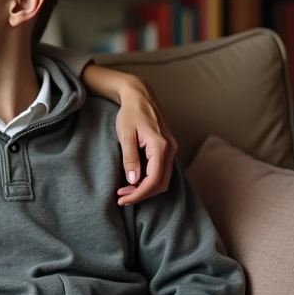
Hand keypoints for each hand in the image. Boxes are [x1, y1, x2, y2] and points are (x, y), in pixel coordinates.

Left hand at [113, 79, 177, 206]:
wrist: (140, 96)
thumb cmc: (130, 113)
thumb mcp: (125, 135)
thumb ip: (130, 158)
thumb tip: (133, 180)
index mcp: (160, 146)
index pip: (154, 179)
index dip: (139, 193)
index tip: (123, 198)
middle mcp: (170, 149)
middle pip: (161, 182)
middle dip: (142, 193)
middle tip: (122, 198)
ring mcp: (171, 149)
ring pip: (163, 178)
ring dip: (145, 188)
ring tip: (125, 191)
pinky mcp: (167, 148)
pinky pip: (162, 170)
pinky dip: (149, 179)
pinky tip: (134, 181)